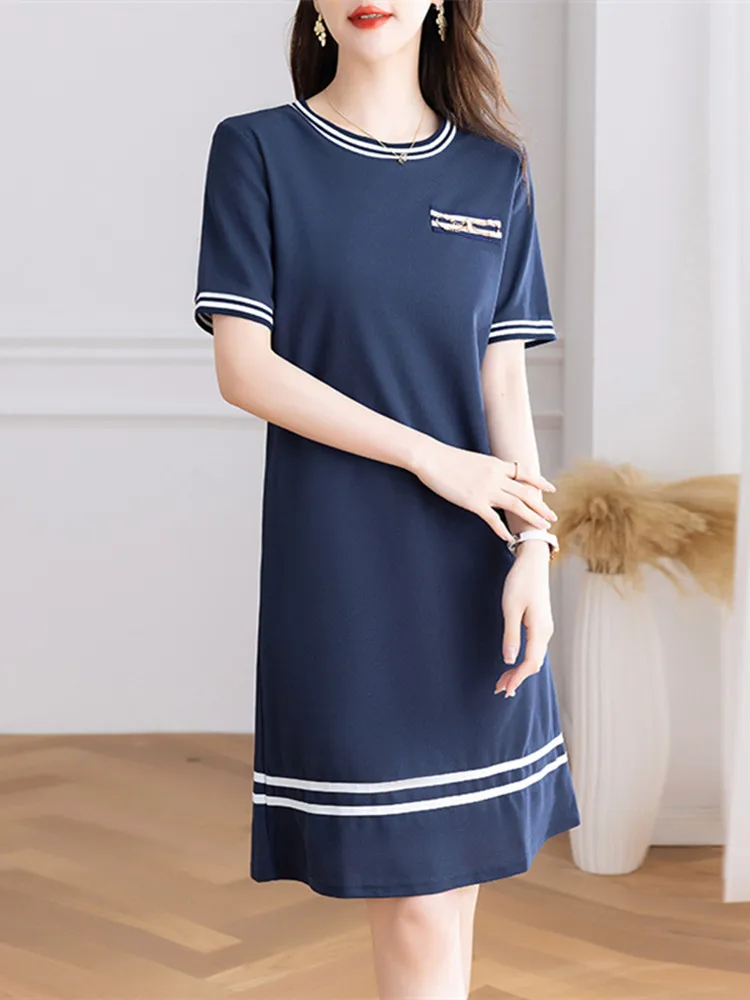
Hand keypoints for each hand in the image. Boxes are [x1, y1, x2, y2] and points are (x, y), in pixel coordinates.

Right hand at [410, 440, 556, 542]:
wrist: (431, 458)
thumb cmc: (447, 459)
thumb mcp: (474, 460)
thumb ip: (486, 469)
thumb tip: (492, 476)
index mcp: (496, 465)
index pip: (525, 473)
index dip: (539, 481)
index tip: (551, 489)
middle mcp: (496, 477)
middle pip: (526, 492)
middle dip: (541, 506)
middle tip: (553, 517)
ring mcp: (486, 490)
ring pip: (517, 505)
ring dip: (532, 517)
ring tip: (542, 528)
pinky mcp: (474, 502)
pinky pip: (493, 519)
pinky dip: (503, 530)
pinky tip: (509, 539)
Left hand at [494, 541, 553, 695]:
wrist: (533, 562)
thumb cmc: (520, 582)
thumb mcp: (511, 609)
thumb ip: (511, 636)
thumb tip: (509, 660)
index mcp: (540, 630)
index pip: (530, 663)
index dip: (517, 678)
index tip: (504, 690)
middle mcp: (546, 632)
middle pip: (534, 663)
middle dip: (518, 678)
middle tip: (500, 689)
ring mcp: (545, 628)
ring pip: (535, 657)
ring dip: (520, 670)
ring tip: (504, 680)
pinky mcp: (541, 623)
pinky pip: (535, 648)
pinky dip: (524, 659)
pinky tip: (515, 662)